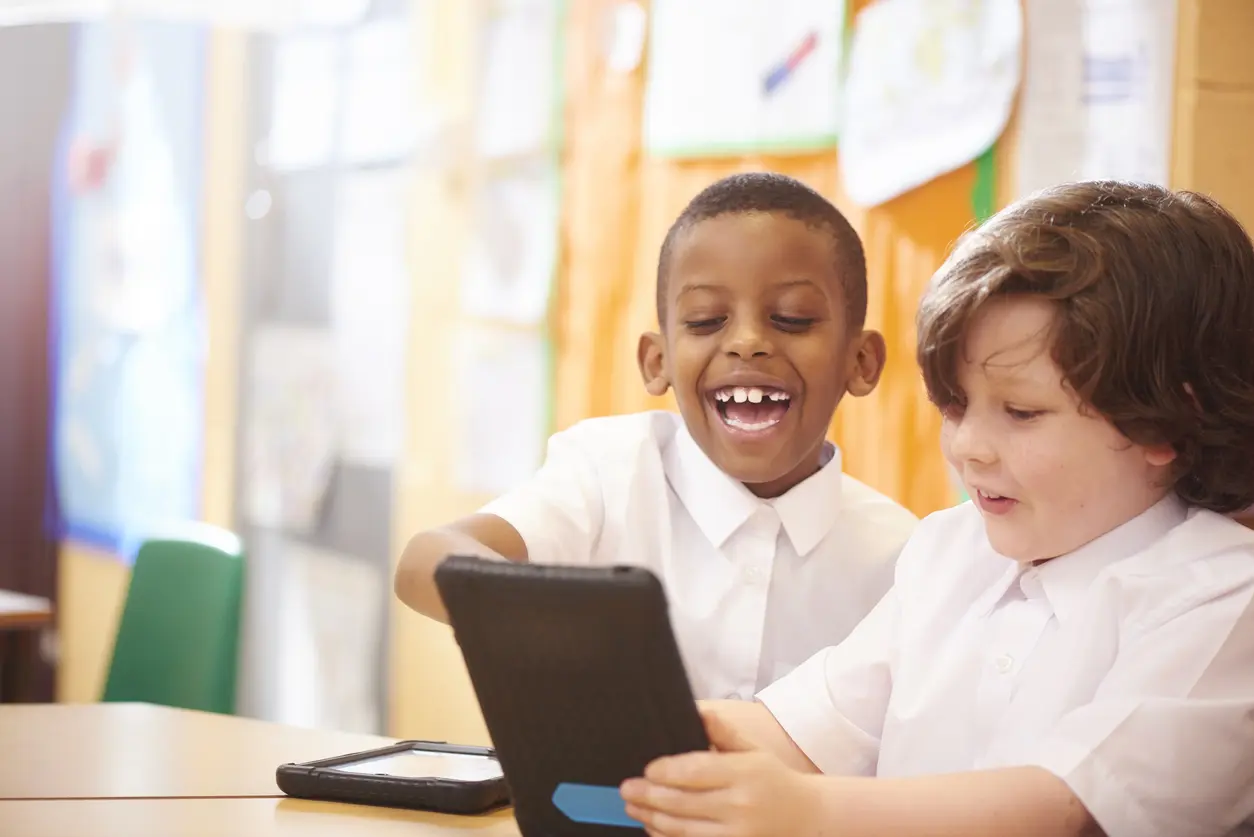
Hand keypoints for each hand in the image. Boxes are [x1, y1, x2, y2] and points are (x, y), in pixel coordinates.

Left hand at [620, 705, 824, 836]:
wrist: (806, 817)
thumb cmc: (773, 779)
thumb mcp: (753, 750)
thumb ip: (723, 732)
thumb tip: (697, 712)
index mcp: (745, 773)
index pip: (696, 771)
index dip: (666, 771)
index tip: (647, 768)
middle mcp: (740, 805)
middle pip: (683, 802)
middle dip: (648, 796)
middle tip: (626, 789)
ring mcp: (737, 834)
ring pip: (683, 829)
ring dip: (652, 819)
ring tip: (633, 808)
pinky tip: (654, 828)